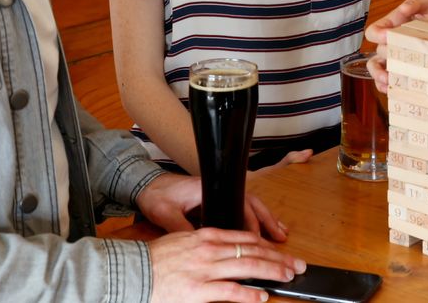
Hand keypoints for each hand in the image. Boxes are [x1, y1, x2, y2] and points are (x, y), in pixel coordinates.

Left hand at [137, 174, 288, 240]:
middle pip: (252, 204)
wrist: (146, 184)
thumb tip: (195, 242)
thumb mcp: (166, 213)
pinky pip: (242, 209)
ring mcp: (219, 194)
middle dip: (269, 221)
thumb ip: (181, 227)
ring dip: (266, 220)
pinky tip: (260, 231)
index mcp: (209, 189)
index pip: (239, 204)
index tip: (260, 240)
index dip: (252, 223)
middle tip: (282, 238)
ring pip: (251, 206)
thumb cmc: (156, 196)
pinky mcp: (216, 200)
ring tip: (280, 234)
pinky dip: (254, 220)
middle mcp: (218, 190)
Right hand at [149, 227, 305, 302]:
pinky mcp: (198, 291)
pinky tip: (262, 296)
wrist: (130, 272)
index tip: (281, 251)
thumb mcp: (182, 240)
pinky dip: (249, 294)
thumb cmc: (153, 260)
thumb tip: (228, 251)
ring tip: (287, 277)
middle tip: (296, 265)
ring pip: (248, 267)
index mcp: (206, 236)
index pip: (245, 237)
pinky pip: (230, 292)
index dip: (267, 245)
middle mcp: (209, 250)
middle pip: (253, 251)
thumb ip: (206, 244)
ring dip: (272, 272)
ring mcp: (205, 270)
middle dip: (278, 258)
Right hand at [363, 0, 427, 91]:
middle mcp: (389, 42)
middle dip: (385, 59)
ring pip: (377, 69)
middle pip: (378, 53)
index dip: (377, 35)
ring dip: (380, 77)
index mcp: (390, 25)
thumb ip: (415, 2)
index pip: (373, 32)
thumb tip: (404, 9)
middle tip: (396, 62)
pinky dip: (387, 87)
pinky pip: (387, 80)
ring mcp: (394, 57)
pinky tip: (393, 90)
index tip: (387, 37)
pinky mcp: (403, 68)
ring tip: (389, 81)